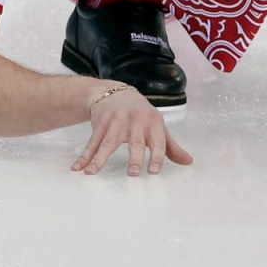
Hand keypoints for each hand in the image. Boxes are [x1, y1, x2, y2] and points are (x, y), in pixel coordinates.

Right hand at [73, 84, 192, 176]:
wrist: (115, 92)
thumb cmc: (141, 114)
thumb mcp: (157, 126)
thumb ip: (171, 146)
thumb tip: (189, 162)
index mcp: (152, 123)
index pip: (157, 142)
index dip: (156, 156)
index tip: (154, 172)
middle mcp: (134, 122)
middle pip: (134, 142)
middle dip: (134, 158)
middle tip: (134, 174)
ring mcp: (115, 122)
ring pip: (107, 143)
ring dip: (98, 158)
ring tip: (92, 173)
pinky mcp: (100, 123)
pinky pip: (91, 142)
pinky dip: (84, 156)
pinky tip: (77, 168)